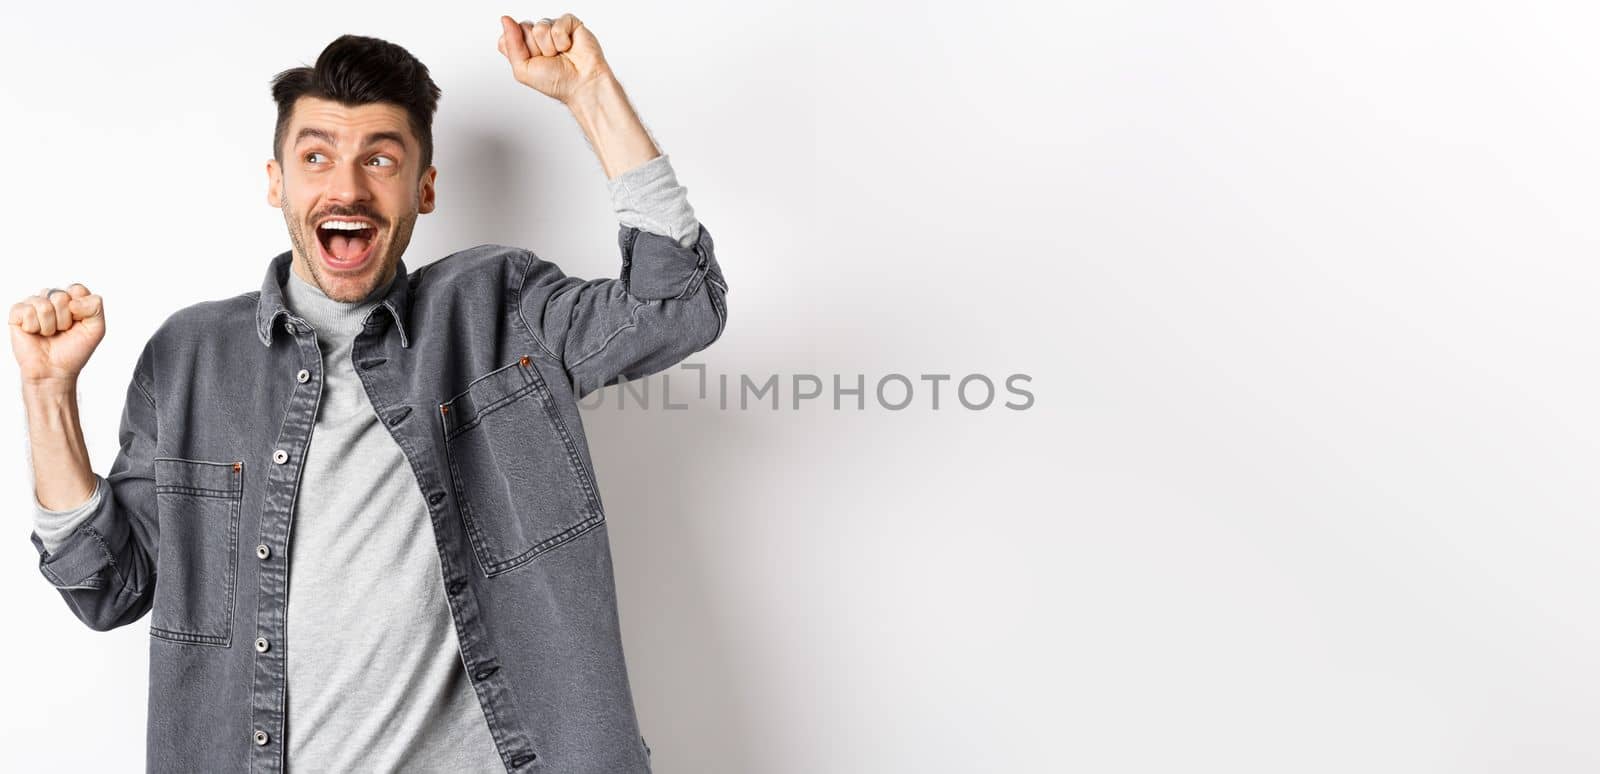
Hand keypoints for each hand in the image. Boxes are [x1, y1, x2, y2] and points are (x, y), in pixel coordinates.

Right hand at [9, 284, 104, 386]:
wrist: (55, 370)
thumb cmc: (74, 350)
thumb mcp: (96, 328)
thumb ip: (95, 307)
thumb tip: (72, 301)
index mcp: (70, 300)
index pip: (77, 289)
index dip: (80, 309)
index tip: (78, 323)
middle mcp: (51, 300)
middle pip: (60, 296)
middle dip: (64, 319)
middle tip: (62, 331)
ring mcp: (33, 305)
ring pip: (43, 304)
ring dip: (49, 325)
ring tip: (48, 334)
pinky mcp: (17, 314)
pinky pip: (26, 310)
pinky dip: (33, 326)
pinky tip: (34, 333)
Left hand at [496, 13, 612, 103]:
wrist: (581, 85)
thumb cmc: (556, 82)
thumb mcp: (522, 70)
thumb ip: (510, 44)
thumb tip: (505, 19)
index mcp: (523, 46)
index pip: (508, 36)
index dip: (519, 50)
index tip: (532, 63)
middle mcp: (537, 36)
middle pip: (523, 28)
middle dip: (535, 48)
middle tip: (548, 59)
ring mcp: (553, 28)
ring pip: (540, 27)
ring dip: (550, 47)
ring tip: (560, 55)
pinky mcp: (569, 23)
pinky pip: (558, 24)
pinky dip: (562, 40)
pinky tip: (568, 48)